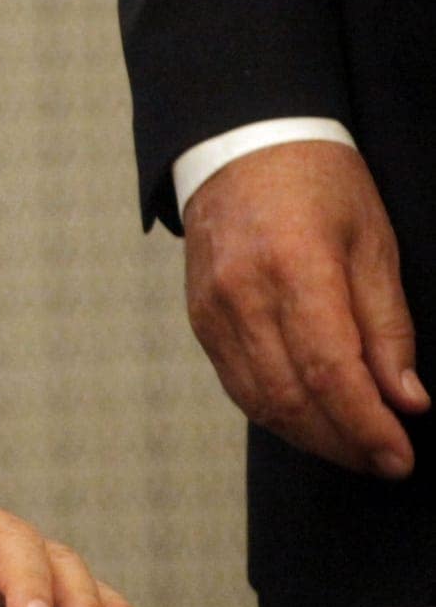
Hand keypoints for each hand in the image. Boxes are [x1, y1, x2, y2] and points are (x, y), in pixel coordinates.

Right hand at [182, 139, 426, 477]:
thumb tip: (406, 398)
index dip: (368, 426)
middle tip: (386, 462)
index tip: (401, 457)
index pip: (332, 371)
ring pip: (259, 400)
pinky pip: (236, 382)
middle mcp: (243, 293)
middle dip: (345, 443)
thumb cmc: (316, 182)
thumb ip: (389, 325)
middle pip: (292, 397)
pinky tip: (311, 419)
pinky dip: (275, 412)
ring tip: (355, 448)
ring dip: (311, 437)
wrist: (240, 144)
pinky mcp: (199, 316)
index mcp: (295, 266)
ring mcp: (212, 307)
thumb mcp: (373, 242)